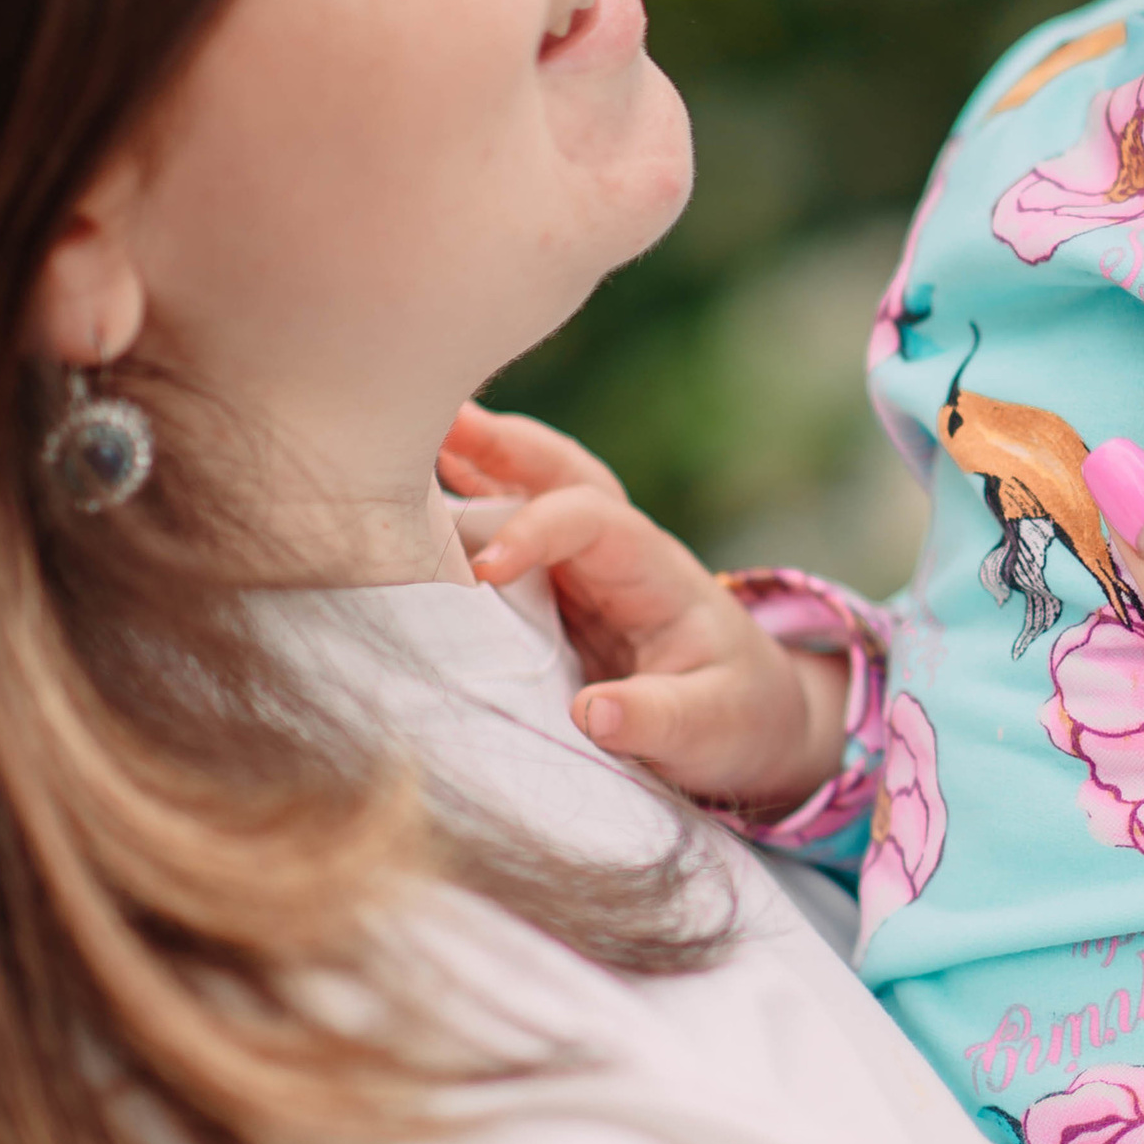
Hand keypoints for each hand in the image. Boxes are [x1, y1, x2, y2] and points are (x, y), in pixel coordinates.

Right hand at [439, 403, 846, 810]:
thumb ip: (659, 719)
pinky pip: (501, 535)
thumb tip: (591, 715)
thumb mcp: (713, 726)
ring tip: (394, 434)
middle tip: (434, 416)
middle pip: (559, 474)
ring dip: (467, 463)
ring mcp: (580, 567)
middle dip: (499, 445)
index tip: (483, 570)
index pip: (593, 519)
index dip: (536, 530)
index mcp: (656, 571)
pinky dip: (457, 506)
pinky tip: (403, 491)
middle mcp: (615, 552)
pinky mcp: (551, 593)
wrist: (750, 722)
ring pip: (523, 493)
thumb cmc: (735, 717)